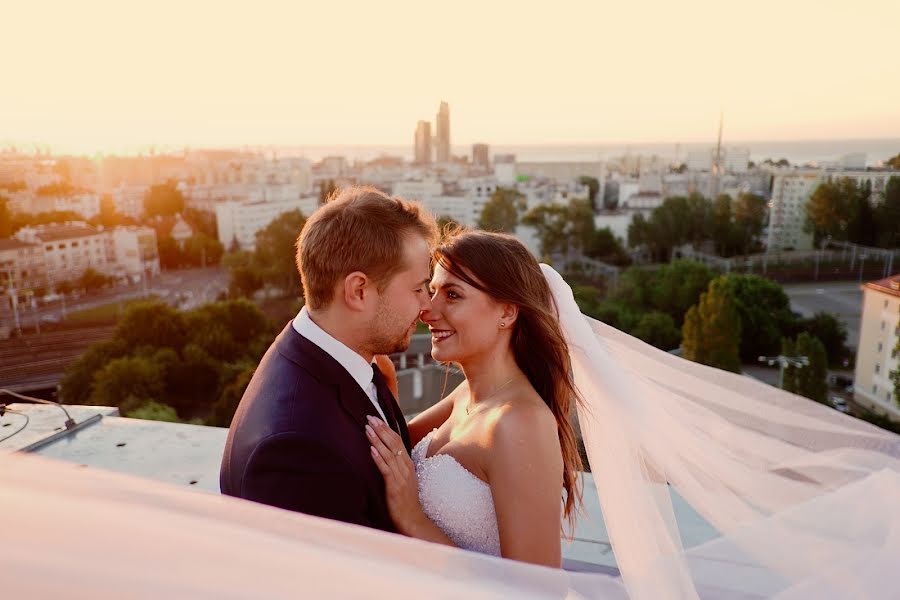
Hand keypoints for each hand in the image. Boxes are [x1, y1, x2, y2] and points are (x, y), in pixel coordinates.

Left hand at [366, 415, 423, 534]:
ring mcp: (401, 476)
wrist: (412, 519)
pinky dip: (379, 458)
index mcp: (408, 463)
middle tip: (369, 418)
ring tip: (367, 429)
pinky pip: (386, 469)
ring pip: (388, 453)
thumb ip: (396, 465)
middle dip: (380, 429)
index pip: (397, 440)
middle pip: (393, 443)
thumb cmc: (405, 500)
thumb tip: (384, 452)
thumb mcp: (403, 478)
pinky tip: (371, 450)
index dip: (386, 428)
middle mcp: (406, 467)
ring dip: (377, 440)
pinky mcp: (395, 486)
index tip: (376, 418)